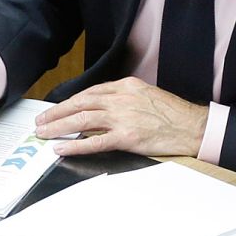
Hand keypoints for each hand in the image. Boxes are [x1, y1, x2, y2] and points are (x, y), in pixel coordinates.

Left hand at [34, 78, 207, 158]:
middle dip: (56, 112)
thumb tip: (102, 106)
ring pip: (81, 120)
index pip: (89, 92)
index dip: (69, 102)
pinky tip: (61, 148)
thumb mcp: (146, 94)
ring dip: (58, 127)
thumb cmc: (173, 113)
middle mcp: (120, 99)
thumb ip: (123, 97)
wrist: (193, 126)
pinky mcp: (127, 137)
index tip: (57, 108)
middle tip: (41, 121)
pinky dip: (75, 145)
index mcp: (125, 86)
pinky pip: (94, 141)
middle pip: (79, 103)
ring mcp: (122, 118)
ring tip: (44, 133)